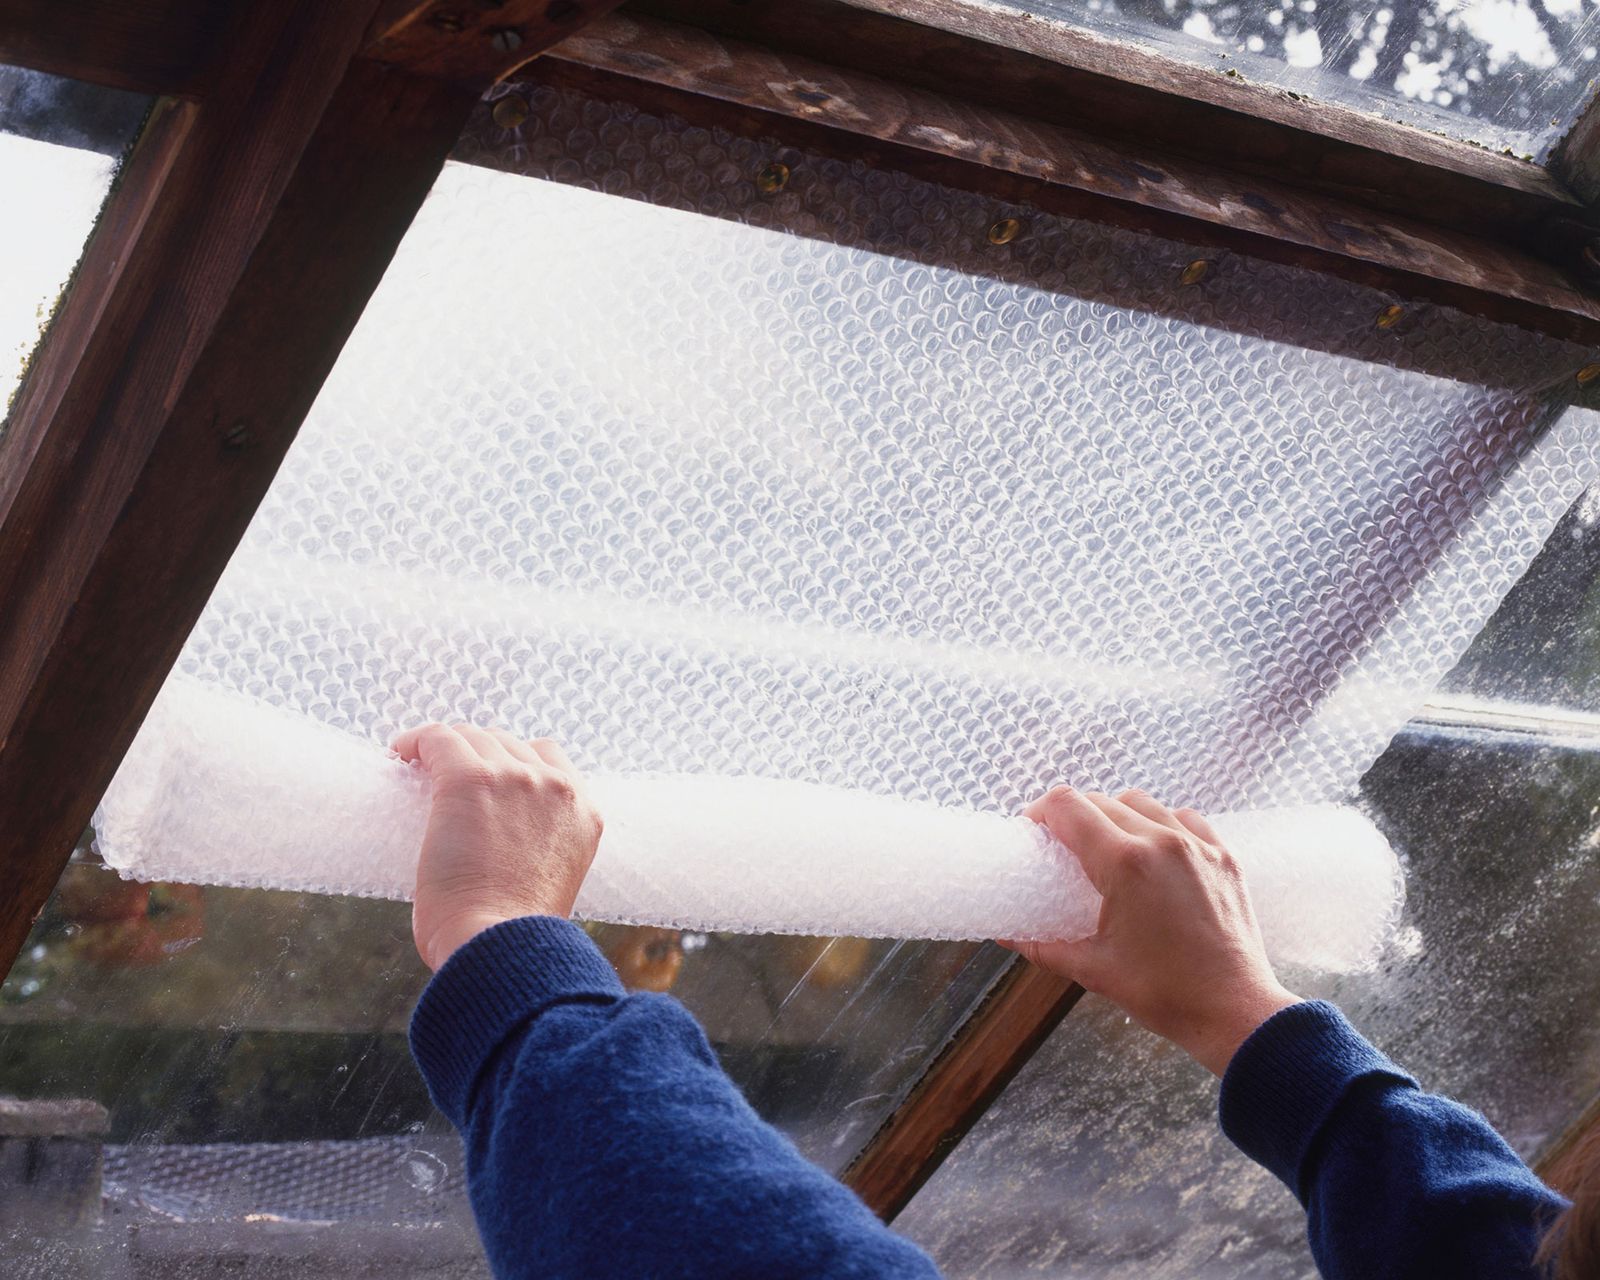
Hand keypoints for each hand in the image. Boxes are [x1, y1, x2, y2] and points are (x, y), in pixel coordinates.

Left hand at [393, 724, 603, 970]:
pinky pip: (439, 739)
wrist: (501, 946)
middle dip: (478, 753)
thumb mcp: (554, 881)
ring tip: (419, 762)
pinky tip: (400, 753)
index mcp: (583, 813)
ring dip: (448, 747)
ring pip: (474, 737)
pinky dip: (417, 741)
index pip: (549, 757)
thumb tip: (504, 849)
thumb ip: (541, 850)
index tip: (487, 775)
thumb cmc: (516, 935)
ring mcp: (513, 779)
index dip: (513, 761)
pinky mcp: (468, 779)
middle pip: (509, 743)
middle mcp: (555, 787)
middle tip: (446, 773)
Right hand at [1007, 788, 1299, 1075]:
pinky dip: (1159, 824)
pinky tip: (1153, 851)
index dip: (1039, 812)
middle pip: (1099, 800)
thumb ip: (1042, 946)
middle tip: (1061, 845)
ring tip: (1106, 847)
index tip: (1032, 831)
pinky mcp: (1223, 855)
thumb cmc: (1164, 994)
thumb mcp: (1093, 970)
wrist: (1234, 1012)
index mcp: (1124, 863)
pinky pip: (1182, 818)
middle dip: (1072, 816)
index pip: (1067, 806)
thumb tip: (1007, 935)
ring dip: (1114, 815)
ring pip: (1141, 802)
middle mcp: (1161, 841)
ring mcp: (1197, 845)